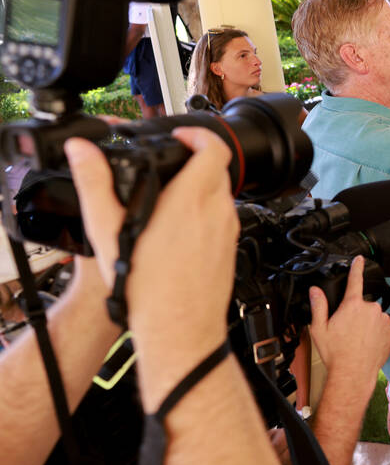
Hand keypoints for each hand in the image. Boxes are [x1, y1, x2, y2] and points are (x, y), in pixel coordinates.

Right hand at [66, 128, 237, 404]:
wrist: (180, 330)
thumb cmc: (148, 288)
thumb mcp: (109, 231)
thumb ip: (95, 184)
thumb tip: (83, 151)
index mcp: (193, 199)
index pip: (214, 148)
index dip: (197, 134)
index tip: (179, 136)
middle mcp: (218, 212)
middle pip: (217, 169)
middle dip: (195, 160)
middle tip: (169, 165)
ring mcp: (229, 232)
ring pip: (221, 195)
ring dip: (200, 187)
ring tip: (168, 198)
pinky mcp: (231, 249)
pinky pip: (222, 219)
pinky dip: (205, 213)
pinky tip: (179, 230)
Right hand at [307, 256, 389, 399]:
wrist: (353, 374)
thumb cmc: (336, 353)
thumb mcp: (319, 329)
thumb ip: (318, 306)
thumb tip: (315, 290)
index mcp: (352, 305)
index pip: (355, 280)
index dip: (357, 268)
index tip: (360, 259)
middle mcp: (371, 309)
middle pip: (364, 305)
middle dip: (358, 314)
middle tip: (348, 331)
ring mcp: (384, 320)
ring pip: (376, 317)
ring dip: (369, 324)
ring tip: (359, 340)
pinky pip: (385, 328)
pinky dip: (379, 334)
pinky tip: (369, 344)